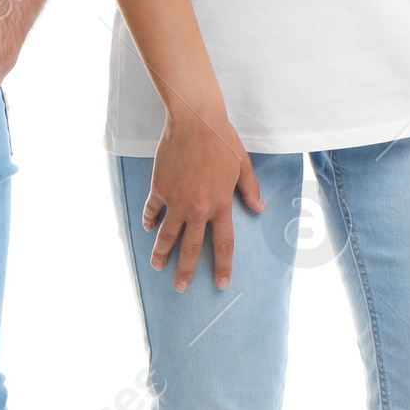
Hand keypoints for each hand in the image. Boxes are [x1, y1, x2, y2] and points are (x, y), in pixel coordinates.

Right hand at [144, 107, 265, 292]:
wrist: (195, 120)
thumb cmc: (222, 139)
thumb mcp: (243, 165)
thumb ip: (250, 189)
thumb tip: (260, 208)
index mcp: (220, 205)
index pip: (224, 244)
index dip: (223, 266)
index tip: (221, 284)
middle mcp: (198, 208)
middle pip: (192, 248)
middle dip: (186, 271)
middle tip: (181, 288)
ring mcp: (176, 200)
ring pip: (167, 235)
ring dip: (161, 253)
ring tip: (157, 267)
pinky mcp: (160, 188)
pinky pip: (153, 210)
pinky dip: (150, 221)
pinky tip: (149, 229)